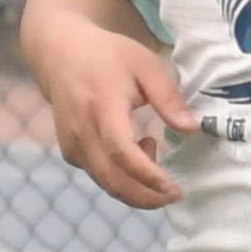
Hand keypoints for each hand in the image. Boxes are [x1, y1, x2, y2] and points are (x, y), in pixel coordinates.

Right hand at [24, 0, 186, 209]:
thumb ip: (168, 98)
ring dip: (136, 184)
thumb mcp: (145, 66)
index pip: (122, 153)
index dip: (148, 176)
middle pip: (112, 180)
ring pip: (105, 182)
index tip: (174, 189)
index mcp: (102, 108)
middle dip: (146, 197)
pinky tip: (133, 150)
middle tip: (173, 194)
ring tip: (152, 148)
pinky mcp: (70, 152)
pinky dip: (121, 176)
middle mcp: (82, 132)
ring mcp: (72, 145)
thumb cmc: (107, 56)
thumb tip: (190, 129)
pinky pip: (98, 175)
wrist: (61, 54)